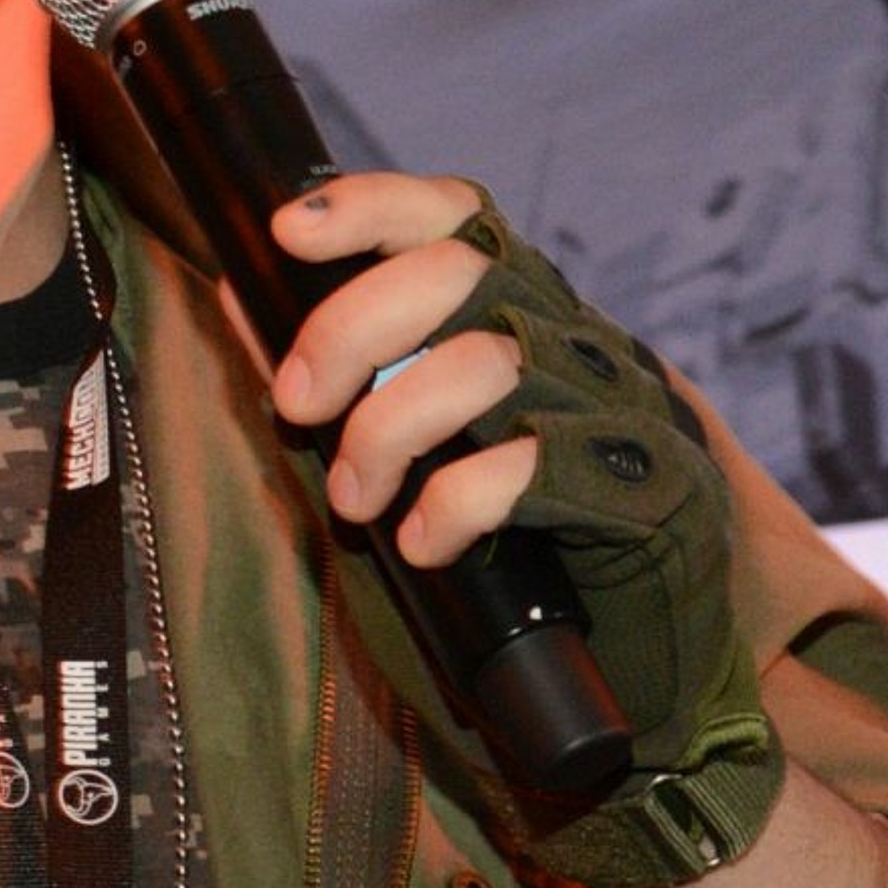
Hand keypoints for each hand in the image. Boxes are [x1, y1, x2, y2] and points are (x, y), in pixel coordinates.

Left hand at [263, 173, 743, 760]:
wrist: (643, 682)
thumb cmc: (512, 559)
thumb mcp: (409, 453)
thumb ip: (338, 377)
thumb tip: (238, 293)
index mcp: (525, 317)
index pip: (458, 217)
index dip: (372, 206)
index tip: (287, 230)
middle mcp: (579, 343)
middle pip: (456, 273)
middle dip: (350, 329)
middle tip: (297, 406)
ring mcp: (621, 412)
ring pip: (484, 364)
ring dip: (386, 430)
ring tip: (357, 499)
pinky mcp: (649, 490)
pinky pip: (531, 466)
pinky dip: (453, 503)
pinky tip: (425, 544)